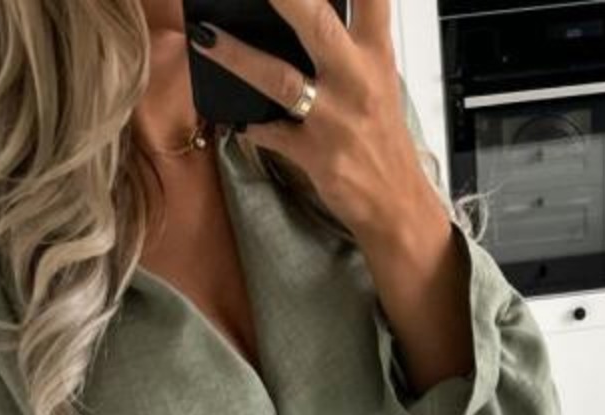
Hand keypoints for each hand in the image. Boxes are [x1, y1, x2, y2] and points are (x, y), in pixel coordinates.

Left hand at [187, 0, 433, 242]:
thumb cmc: (382, 140)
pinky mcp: (316, 155)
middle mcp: (357, 80)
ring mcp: (335, 119)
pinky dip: (249, 125)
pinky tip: (234, 118)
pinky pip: (269, 133)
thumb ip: (348, 43)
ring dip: (238, 57)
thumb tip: (303, 15)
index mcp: (376, 54)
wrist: (398, 205)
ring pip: (280, 78)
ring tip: (206, 38)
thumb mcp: (377, 80)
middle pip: (316, 22)